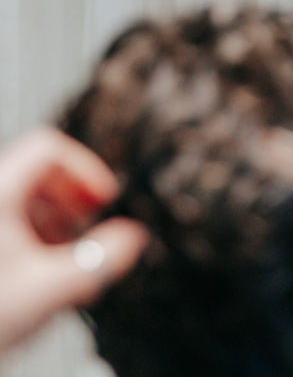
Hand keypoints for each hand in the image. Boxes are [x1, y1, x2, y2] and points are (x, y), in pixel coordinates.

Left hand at [0, 127, 147, 351]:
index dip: (85, 168)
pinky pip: (11, 222)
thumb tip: (136, 237)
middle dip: (74, 200)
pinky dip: (36, 237)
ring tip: (66, 259)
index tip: (104, 199)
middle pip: (39, 173)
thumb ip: (101, 260)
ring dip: (57, 222)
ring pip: (25, 199)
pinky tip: (43, 273)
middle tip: (87, 230)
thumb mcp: (51, 288)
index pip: (48, 148)